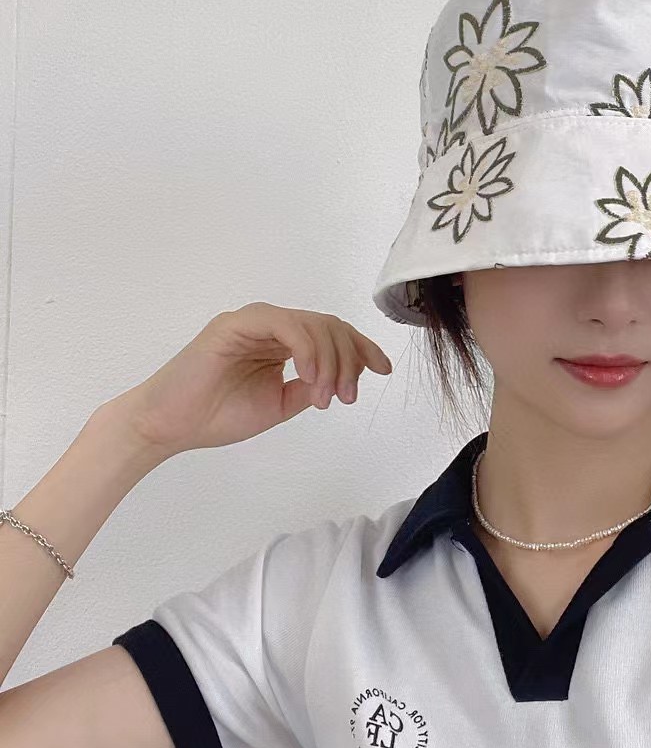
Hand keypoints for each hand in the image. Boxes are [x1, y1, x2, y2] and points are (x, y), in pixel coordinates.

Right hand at [103, 302, 392, 459]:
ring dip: (330, 361)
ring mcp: (255, 321)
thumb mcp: (280, 404)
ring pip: (314, 325)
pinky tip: (310, 378)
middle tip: (347, 396)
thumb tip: (342, 380)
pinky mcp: (237, 323)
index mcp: (282, 341)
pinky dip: (307, 351)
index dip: (362, 348)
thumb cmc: (217, 416)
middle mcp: (272, 325)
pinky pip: (287, 326)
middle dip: (350, 360)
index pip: (332, 334)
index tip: (383, 369)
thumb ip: (310, 387)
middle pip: (330, 327)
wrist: (170, 426)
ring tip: (326, 396)